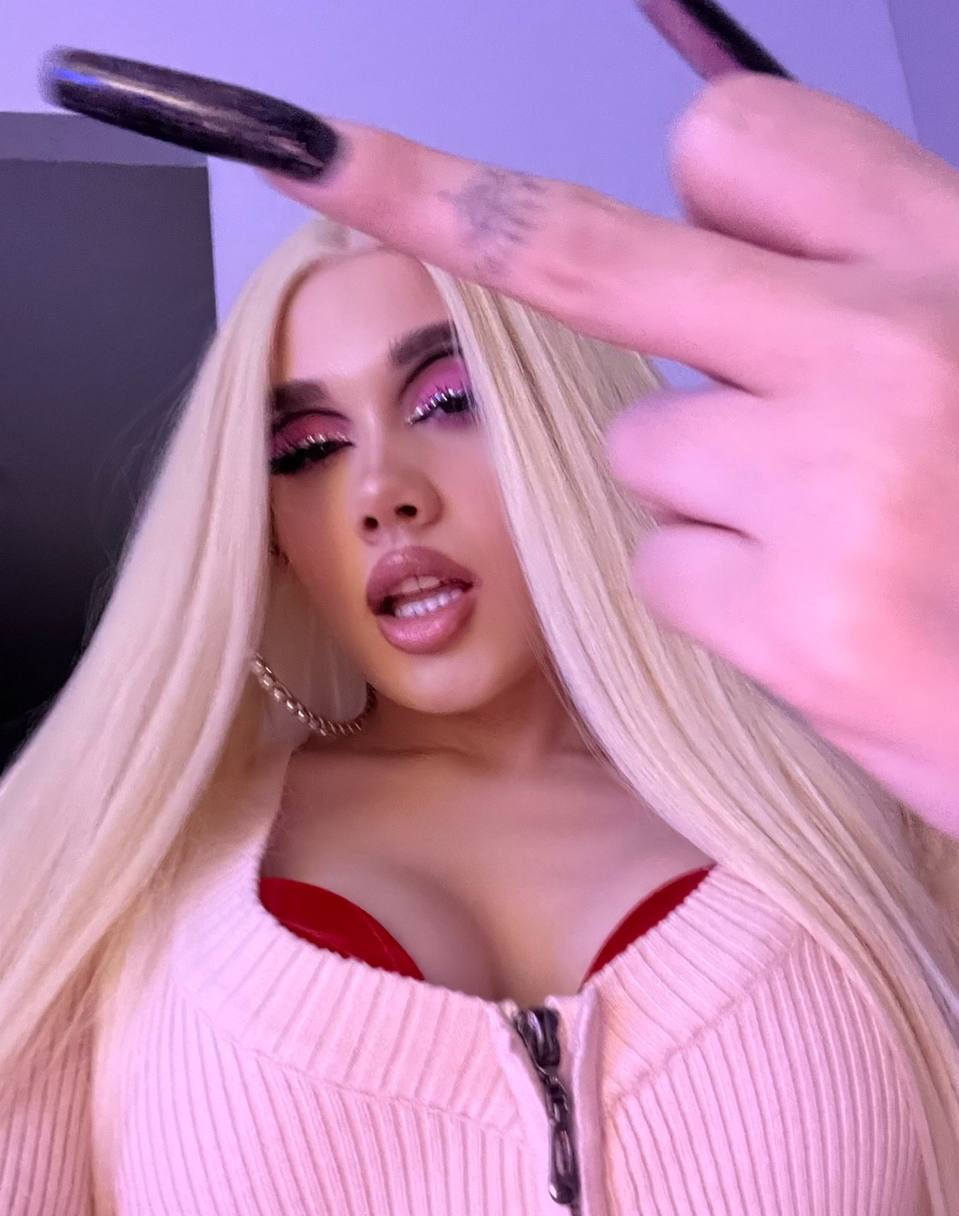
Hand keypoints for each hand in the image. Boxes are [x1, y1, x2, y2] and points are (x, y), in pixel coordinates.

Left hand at [262, 73, 958, 837]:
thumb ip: (858, 265)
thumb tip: (700, 187)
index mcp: (950, 258)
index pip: (740, 140)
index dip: (667, 169)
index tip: (540, 156)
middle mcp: (888, 347)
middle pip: (599, 258)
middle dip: (446, 206)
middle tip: (327, 153)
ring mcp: (832, 483)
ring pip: (644, 450)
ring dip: (709, 490)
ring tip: (836, 541)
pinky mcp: (792, 616)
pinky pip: (662, 566)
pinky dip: (721, 592)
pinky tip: (823, 614)